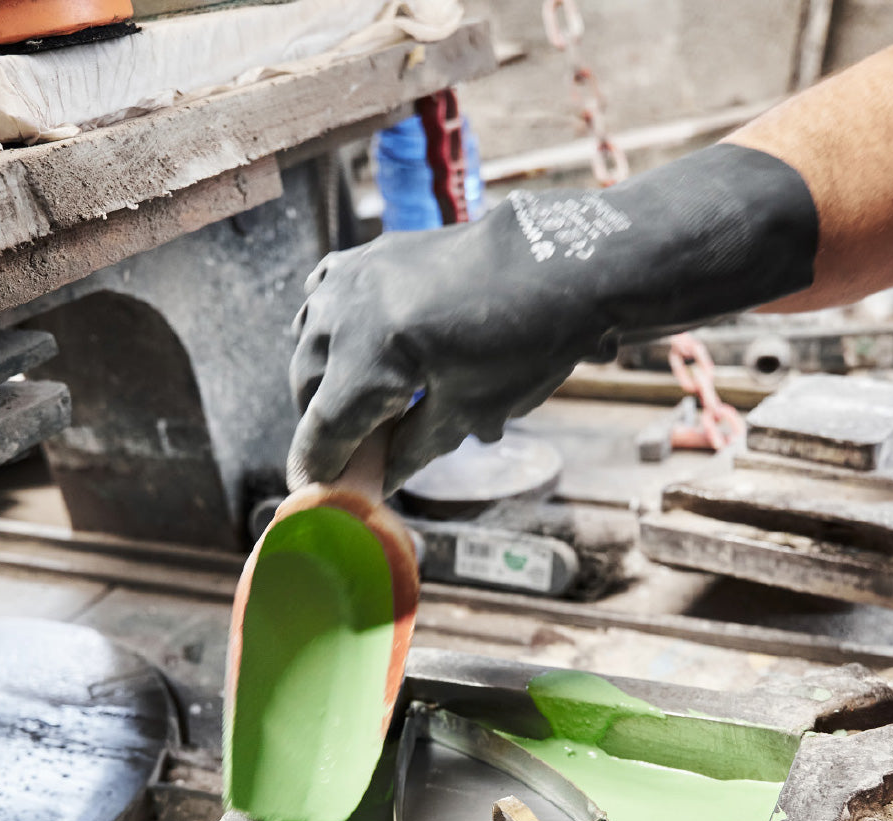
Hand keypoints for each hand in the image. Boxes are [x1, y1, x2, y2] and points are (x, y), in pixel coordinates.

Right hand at [288, 144, 818, 493]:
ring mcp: (362, 269)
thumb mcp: (476, 412)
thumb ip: (418, 448)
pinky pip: (337, 300)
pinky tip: (379, 355)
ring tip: (373, 414)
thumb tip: (384, 478)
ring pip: (315, 342)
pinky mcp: (381, 248)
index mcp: (374, 356)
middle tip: (358, 467)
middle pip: (311, 387)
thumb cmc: (542, 340)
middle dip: (329, 429)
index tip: (316, 501)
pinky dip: (345, 334)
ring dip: (332, 381)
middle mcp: (353, 306)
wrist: (582, 257)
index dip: (318, 474)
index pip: (321, 431)